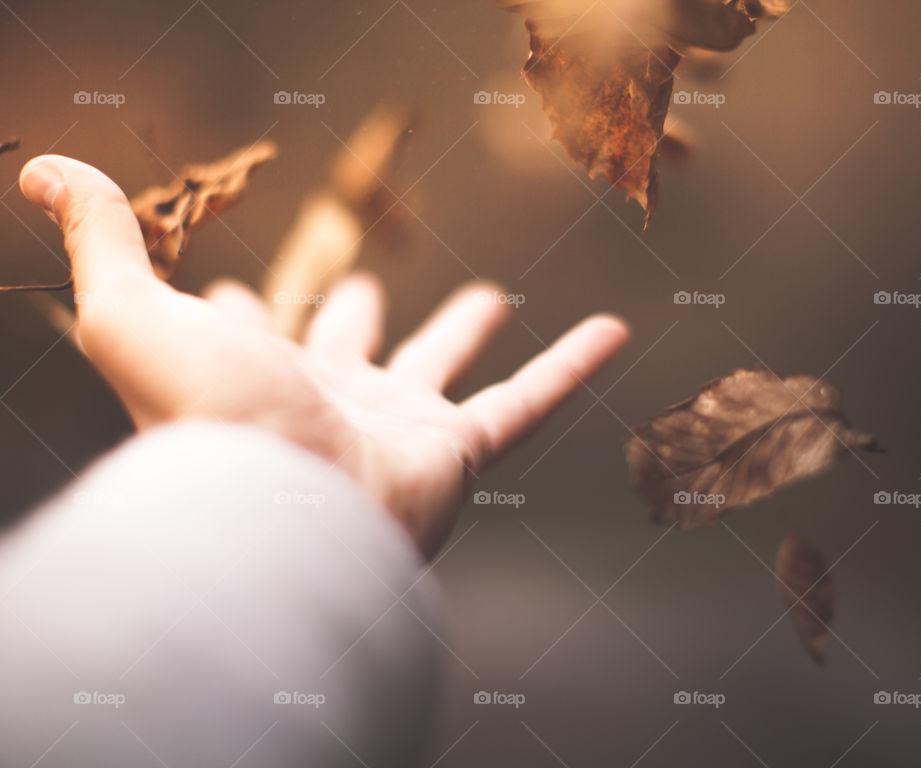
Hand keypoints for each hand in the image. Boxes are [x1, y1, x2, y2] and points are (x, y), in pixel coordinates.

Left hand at [19, 155, 629, 556]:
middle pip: (349, 348)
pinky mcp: (459, 448)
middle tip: (366, 287)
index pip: (246, 331)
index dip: (237, 308)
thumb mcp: (134, 311)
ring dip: (466, 334)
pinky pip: (530, 400)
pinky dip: (572, 365)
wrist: (283, 516)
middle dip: (356, 319)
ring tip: (487, 300)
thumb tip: (41, 169)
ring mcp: (398, 426)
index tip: (229, 291)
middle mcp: (327, 401)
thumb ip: (101, 238)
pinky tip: (612, 331)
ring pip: (446, 368)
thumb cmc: (205, 420)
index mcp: (255, 373)